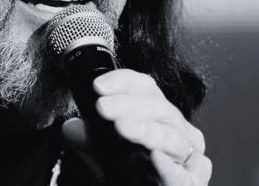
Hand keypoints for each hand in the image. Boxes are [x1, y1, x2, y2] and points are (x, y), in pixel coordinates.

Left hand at [62, 69, 211, 185]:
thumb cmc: (129, 179)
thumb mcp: (102, 159)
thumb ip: (89, 143)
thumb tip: (72, 127)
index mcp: (157, 117)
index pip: (146, 88)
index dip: (123, 82)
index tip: (98, 86)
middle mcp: (177, 132)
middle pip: (160, 108)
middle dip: (128, 104)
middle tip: (102, 107)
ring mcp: (187, 160)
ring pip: (172, 137)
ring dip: (145, 130)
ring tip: (121, 126)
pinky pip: (182, 176)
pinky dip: (168, 167)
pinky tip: (154, 158)